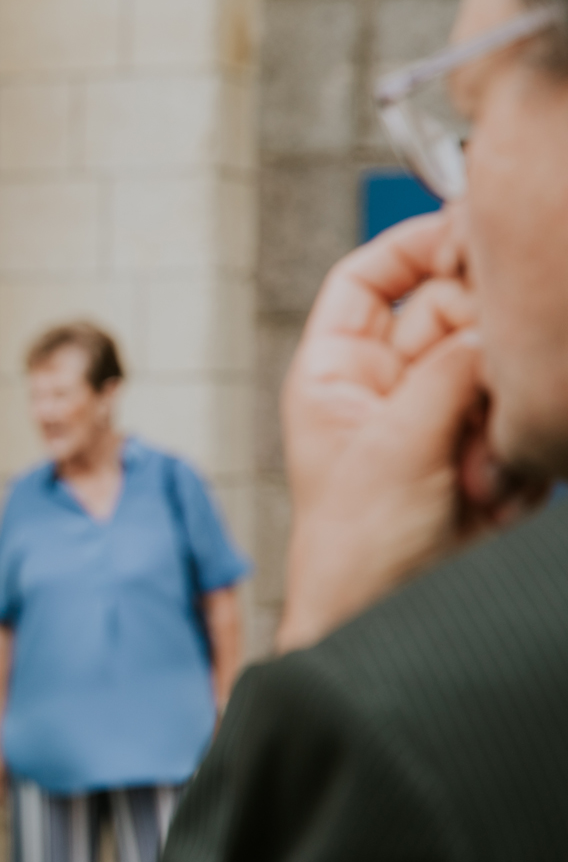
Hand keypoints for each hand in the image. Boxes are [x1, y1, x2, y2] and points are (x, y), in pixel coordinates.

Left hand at [277, 213, 543, 648]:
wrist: (384, 633)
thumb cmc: (354, 549)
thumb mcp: (394, 448)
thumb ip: (449, 373)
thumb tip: (499, 318)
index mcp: (336, 372)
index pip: (370, 278)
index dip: (416, 246)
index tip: (472, 228)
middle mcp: (388, 386)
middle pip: (454, 311)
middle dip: (478, 348)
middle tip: (489, 384)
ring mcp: (441, 419)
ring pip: (498, 365)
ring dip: (501, 411)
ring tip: (477, 469)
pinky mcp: (487, 456)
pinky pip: (525, 422)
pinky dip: (522, 455)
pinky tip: (493, 498)